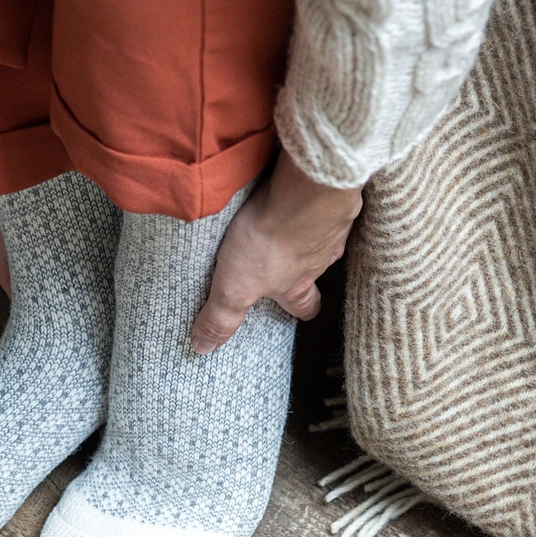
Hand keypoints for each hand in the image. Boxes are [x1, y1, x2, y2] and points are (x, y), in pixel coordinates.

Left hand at [190, 150, 362, 353]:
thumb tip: (203, 347)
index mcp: (297, 284)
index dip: (300, 310)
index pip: (306, 307)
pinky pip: (324, 200)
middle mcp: (318, 259)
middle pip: (315, 270)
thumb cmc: (270, 243)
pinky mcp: (332, 194)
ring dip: (306, 230)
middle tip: (288, 258)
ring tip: (286, 217)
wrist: (301, 194)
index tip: (294, 309)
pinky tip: (297, 189)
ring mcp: (329, 226)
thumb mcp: (234, 288)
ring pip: (321, 235)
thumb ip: (220, 318)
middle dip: (304, 267)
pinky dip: (311, 198)